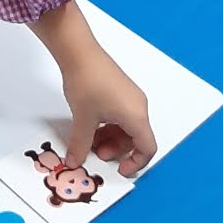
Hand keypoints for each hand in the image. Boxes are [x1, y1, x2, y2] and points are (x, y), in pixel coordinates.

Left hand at [33, 0, 156, 179]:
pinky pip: (121, 115)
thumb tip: (74, 162)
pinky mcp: (120, 90)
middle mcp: (138, 106)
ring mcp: (130, 97)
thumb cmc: (87, 83)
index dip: (136, 163)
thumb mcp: (83, 119)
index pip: (148, 148)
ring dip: (110, 138)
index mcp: (136, 116)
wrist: (79, 52)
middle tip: (96, 152)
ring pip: (126, 127)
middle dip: (117, 150)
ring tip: (89, 140)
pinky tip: (89, 125)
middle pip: (135, 138)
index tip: (120, 170)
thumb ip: (80, 144)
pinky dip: (108, 125)